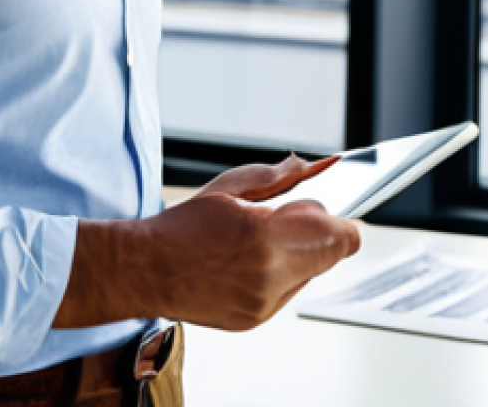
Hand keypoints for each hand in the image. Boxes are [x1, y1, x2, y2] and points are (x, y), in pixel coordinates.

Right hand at [54, 159, 359, 331]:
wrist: (147, 270)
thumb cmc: (183, 226)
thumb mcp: (229, 188)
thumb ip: (277, 177)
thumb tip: (310, 166)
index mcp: (266, 238)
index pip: (339, 237)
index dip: (340, 220)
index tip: (329, 209)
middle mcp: (271, 277)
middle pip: (329, 256)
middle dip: (319, 233)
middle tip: (288, 217)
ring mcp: (264, 304)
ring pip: (309, 274)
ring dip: (299, 254)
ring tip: (261, 239)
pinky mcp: (255, 320)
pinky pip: (287, 291)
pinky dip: (280, 273)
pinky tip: (249, 260)